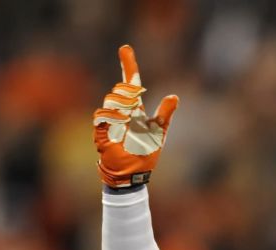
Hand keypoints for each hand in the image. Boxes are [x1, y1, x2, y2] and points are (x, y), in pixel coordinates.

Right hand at [92, 45, 178, 187]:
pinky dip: (112, 116)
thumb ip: (165, 114)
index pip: (131, 83)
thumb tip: (174, 96)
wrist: (132, 175)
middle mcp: (122, 112)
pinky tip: (123, 122)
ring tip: (131, 117)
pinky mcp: (101, 132)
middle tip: (137, 100)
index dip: (128, 65)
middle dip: (128, 91)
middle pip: (121, 89)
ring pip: (111, 100)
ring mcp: (110, 121)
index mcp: (136, 109)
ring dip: (122, 104)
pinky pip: (102, 116)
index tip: (125, 49)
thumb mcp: (158, 133)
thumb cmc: (145, 154)